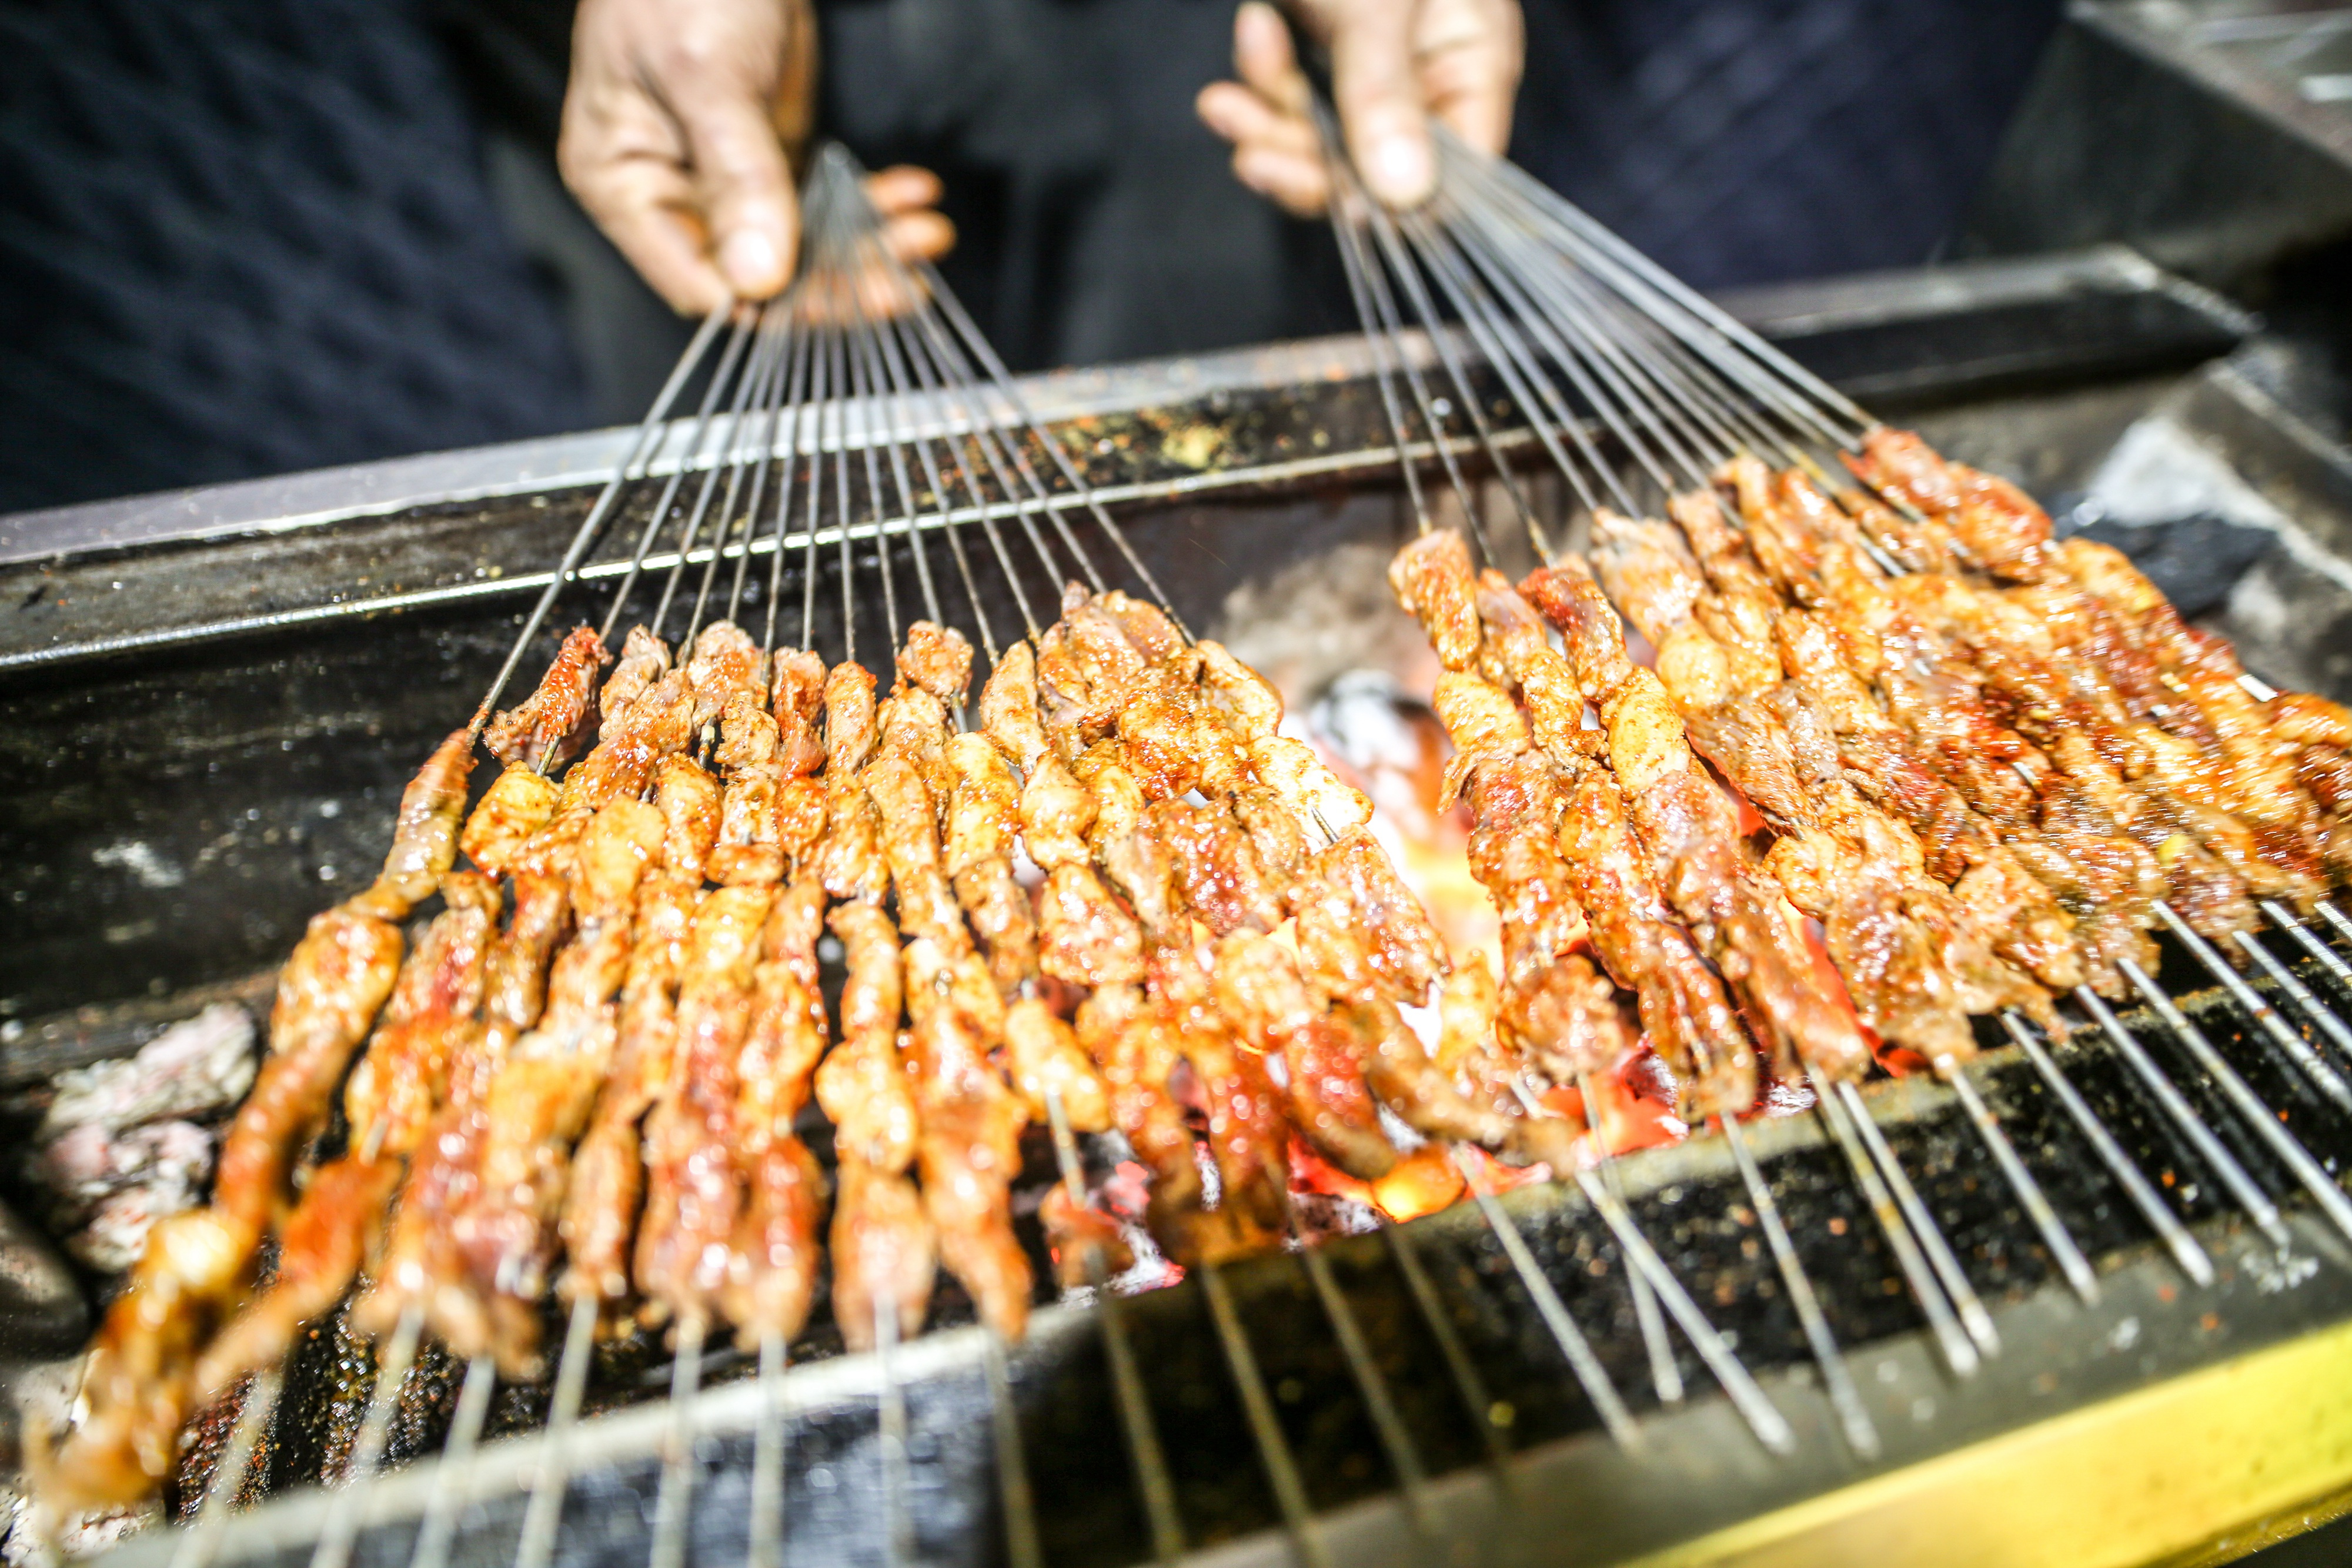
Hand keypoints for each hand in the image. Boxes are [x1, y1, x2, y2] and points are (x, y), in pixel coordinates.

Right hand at [560, 0, 952, 312]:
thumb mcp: (703, 73)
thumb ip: (736, 176)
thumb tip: (758, 279)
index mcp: (624, 185)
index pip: (697, 282)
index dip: (769, 301)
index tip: (836, 294)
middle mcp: (673, 196)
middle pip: (761, 278)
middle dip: (840, 277)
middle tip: (908, 271)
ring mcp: (727, 182)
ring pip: (806, 250)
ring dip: (871, 247)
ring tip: (927, 233)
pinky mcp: (771, 160)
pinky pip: (828, 208)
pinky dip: (874, 207)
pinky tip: (914, 195)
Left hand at [1196, 0, 1522, 215]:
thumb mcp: (1378, 6)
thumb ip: (1383, 96)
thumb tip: (1404, 200)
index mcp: (1477, 63)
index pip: (1453, 177)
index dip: (1394, 202)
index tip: (1337, 203)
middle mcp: (1432, 76)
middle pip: (1373, 172)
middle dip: (1303, 163)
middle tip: (1249, 153)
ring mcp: (1378, 65)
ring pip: (1321, 141)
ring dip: (1269, 122)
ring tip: (1225, 99)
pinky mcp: (1328, 48)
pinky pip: (1295, 96)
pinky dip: (1265, 78)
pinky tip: (1253, 34)